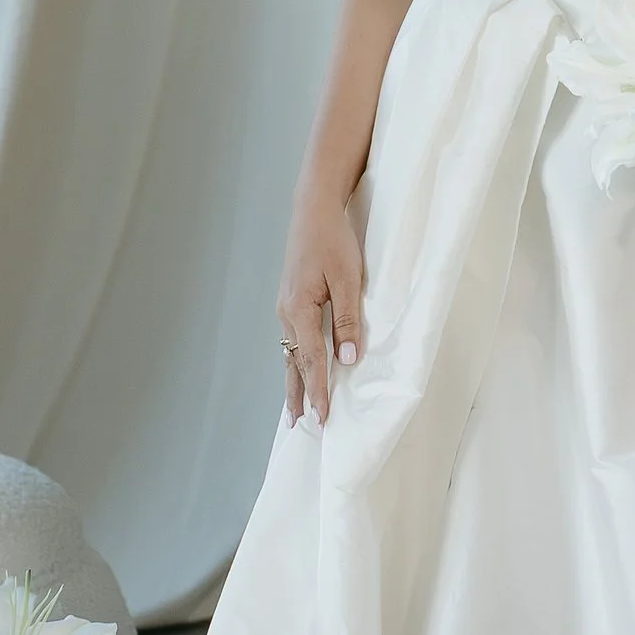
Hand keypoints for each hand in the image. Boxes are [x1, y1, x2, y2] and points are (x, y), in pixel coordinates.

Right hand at [278, 198, 364, 427]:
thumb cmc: (333, 239)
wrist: (313, 209)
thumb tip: (347, 358)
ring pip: (290, 353)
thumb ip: (347, 319)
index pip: (311, 362)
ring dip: (294, 381)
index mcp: (299, 310)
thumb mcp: (348, 278)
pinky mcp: (291, 299)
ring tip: (295, 409)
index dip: (318, 392)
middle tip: (300, 426)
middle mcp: (287, 312)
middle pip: (293, 363)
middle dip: (298, 395)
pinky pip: (292, 339)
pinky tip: (298, 369)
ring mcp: (286, 306)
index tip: (323, 418)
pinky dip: (295, 360)